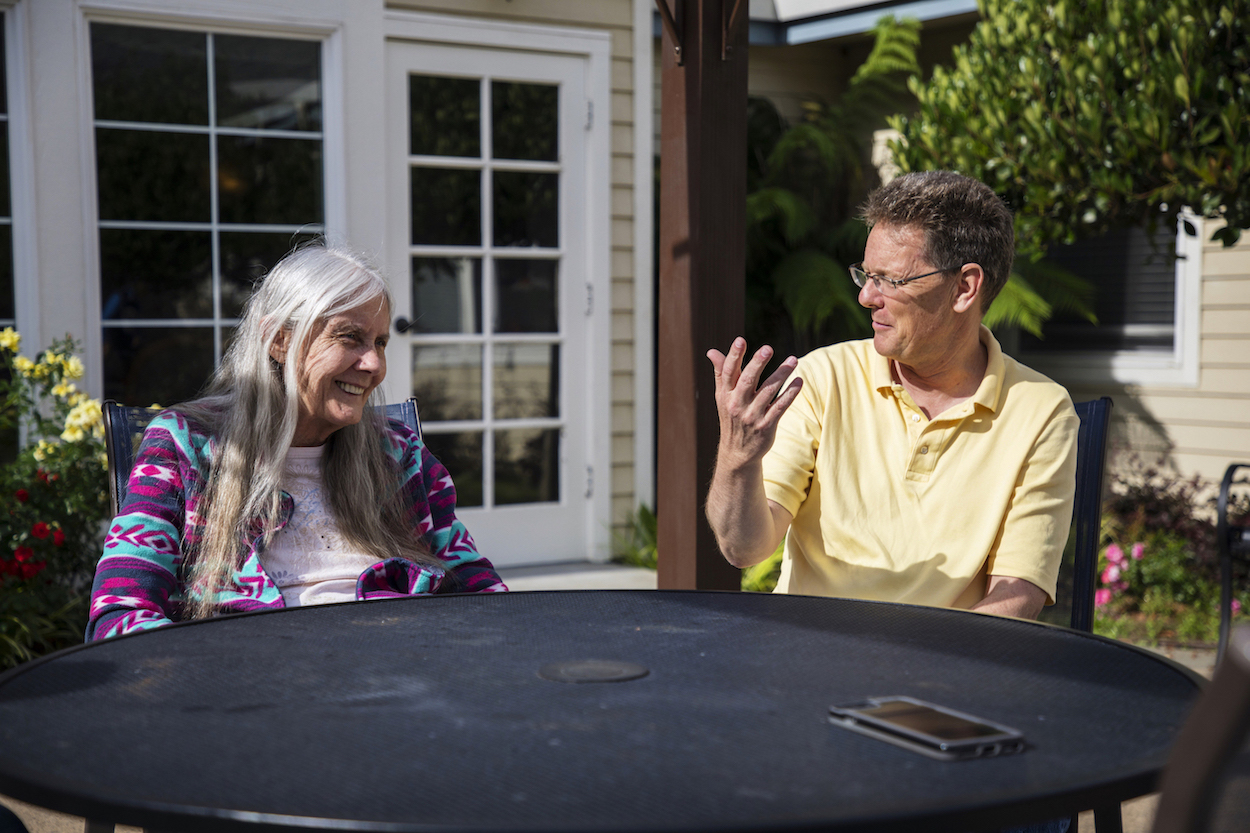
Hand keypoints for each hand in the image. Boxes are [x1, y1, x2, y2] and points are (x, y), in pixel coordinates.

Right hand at [706, 337, 801, 467]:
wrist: (737, 453)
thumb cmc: (731, 418)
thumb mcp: (722, 397)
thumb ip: (721, 373)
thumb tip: (711, 351)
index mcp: (725, 395)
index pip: (729, 372)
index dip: (734, 355)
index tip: (740, 340)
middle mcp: (737, 404)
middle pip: (747, 380)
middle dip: (757, 363)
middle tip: (768, 348)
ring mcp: (752, 416)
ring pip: (768, 391)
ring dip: (781, 374)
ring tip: (793, 360)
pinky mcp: (766, 426)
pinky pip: (780, 407)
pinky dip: (790, 394)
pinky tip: (799, 381)